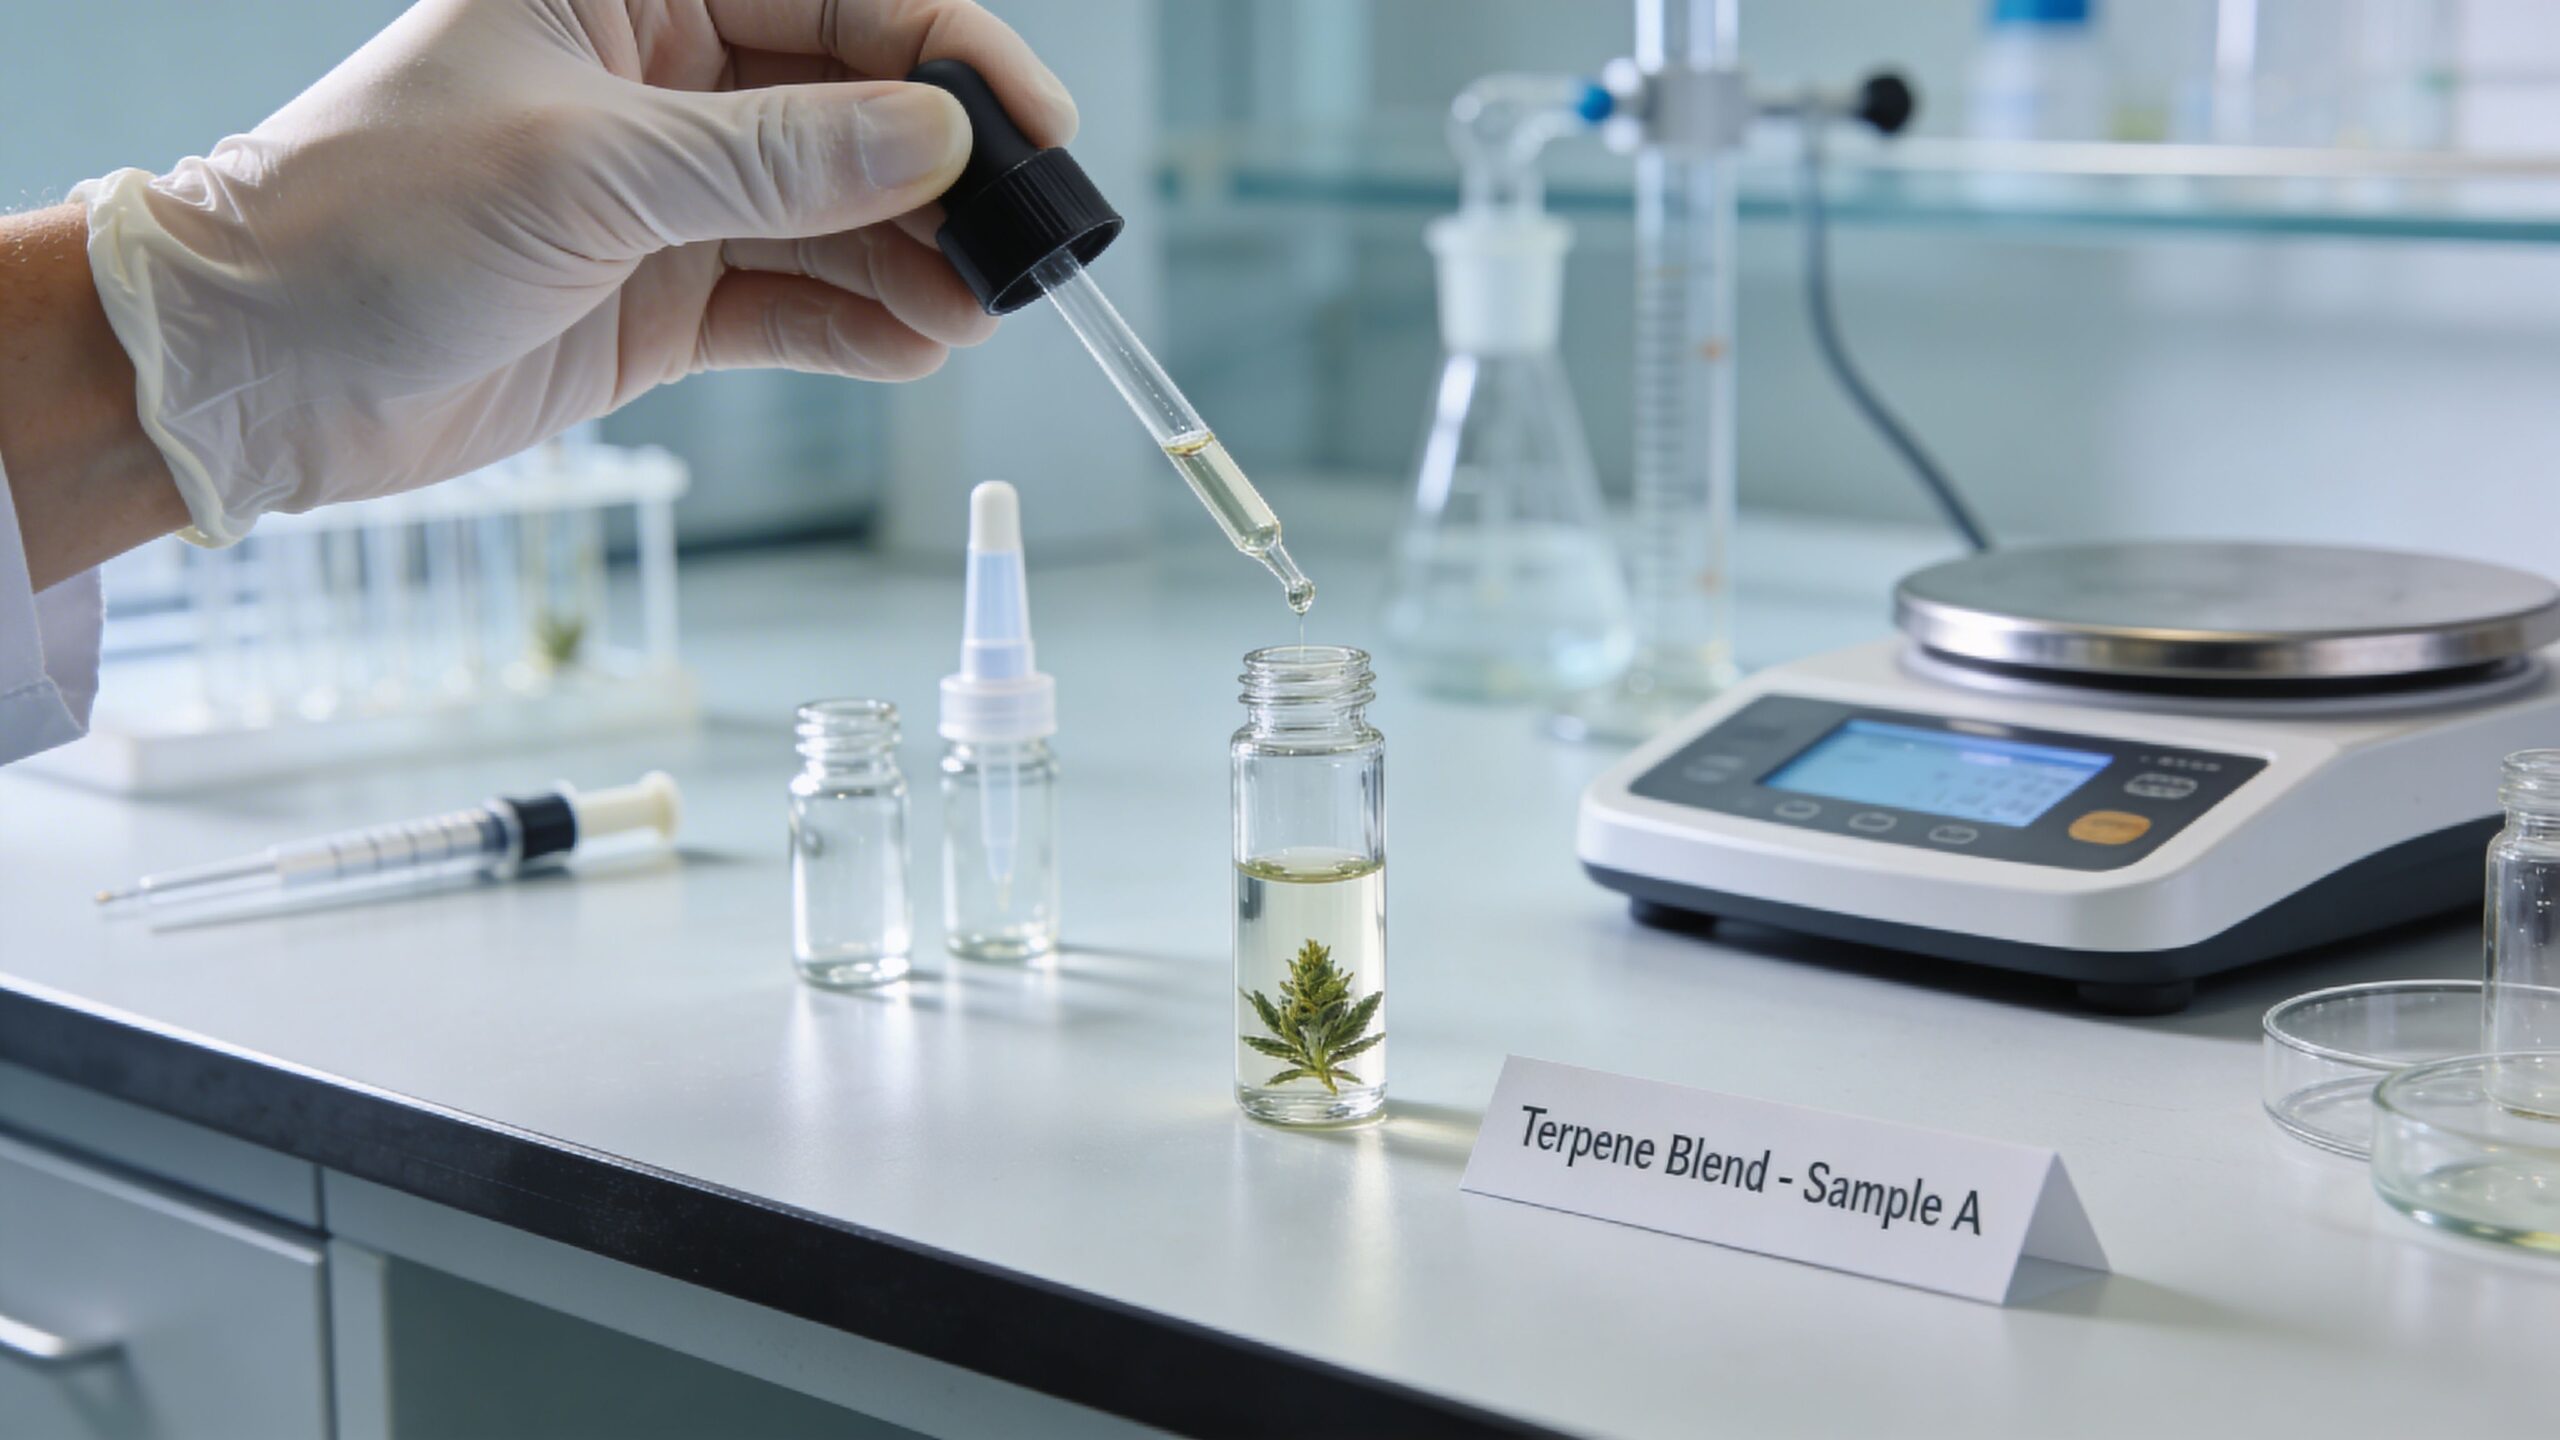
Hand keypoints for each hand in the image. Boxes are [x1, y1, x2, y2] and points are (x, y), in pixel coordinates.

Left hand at [75, 0, 1076, 545]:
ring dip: (915, 262)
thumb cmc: (373, 217)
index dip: (947, 51)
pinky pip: (795, 302)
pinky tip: (920, 348)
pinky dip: (859, 327)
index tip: (1032, 127)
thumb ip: (776, 158)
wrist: (261, 372)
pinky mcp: (664, 296)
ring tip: (983, 313)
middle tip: (1028, 242)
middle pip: (851, 105)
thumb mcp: (591, 170)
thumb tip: (939, 141)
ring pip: (837, 212)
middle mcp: (660, 77)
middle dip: (944, 174)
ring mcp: (668, 193)